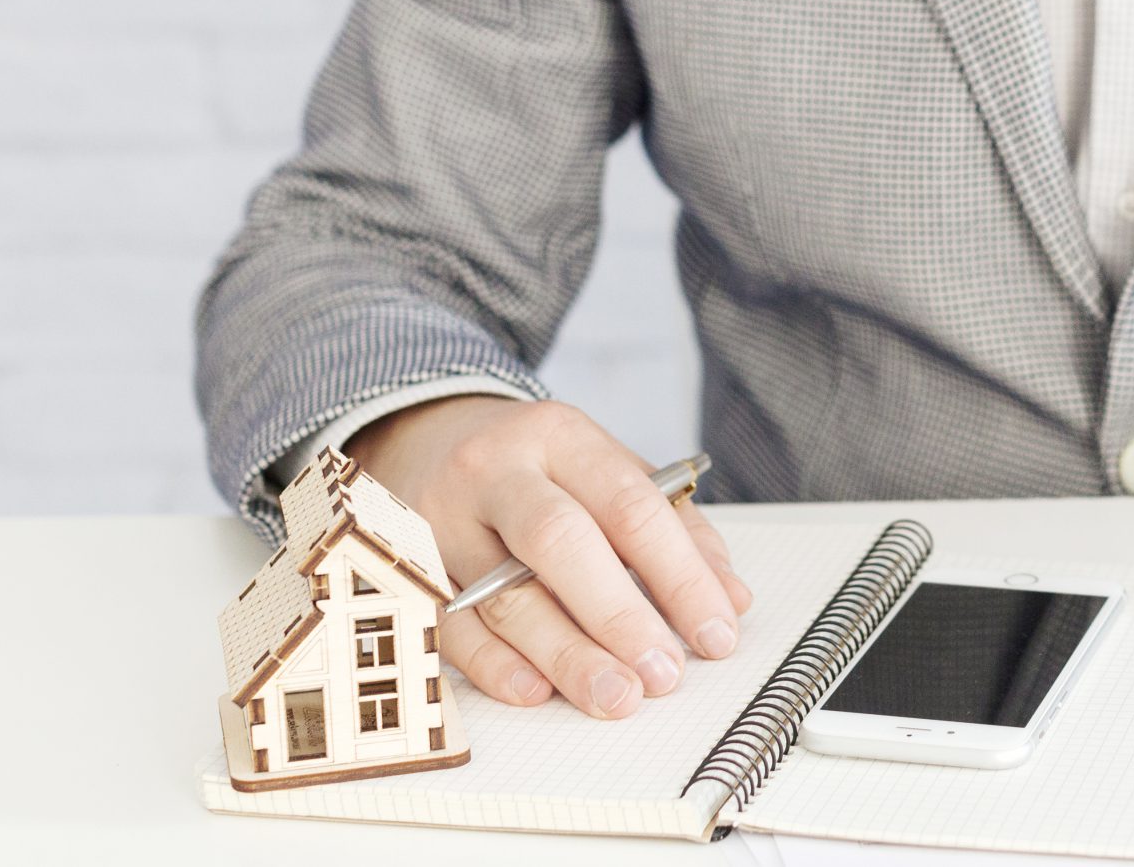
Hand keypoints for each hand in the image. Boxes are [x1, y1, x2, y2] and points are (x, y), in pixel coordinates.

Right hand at [347, 395, 754, 718]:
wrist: (426, 439)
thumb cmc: (537, 467)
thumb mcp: (606, 469)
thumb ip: (673, 527)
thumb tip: (729, 599)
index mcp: (560, 436)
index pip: (630, 505)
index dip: (680, 574)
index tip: (716, 631)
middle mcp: (496, 471)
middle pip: (559, 541)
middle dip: (618, 615)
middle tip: (663, 672)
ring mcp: (441, 519)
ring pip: (501, 594)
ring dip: (565, 655)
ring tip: (615, 696)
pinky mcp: (404, 568)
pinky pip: (448, 626)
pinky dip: (494, 665)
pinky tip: (537, 692)